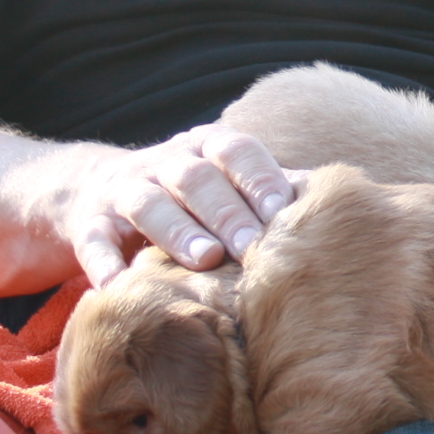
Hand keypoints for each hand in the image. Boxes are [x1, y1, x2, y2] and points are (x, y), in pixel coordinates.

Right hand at [60, 121, 295, 287]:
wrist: (103, 190)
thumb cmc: (196, 198)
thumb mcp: (230, 183)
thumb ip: (274, 191)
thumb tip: (345, 206)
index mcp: (207, 147)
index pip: (237, 151)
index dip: (259, 178)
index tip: (283, 213)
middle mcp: (165, 162)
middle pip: (196, 178)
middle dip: (225, 211)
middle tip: (251, 245)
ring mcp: (123, 190)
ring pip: (147, 203)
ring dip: (176, 230)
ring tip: (204, 259)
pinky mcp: (88, 224)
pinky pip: (93, 240)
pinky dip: (104, 262)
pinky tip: (120, 286)